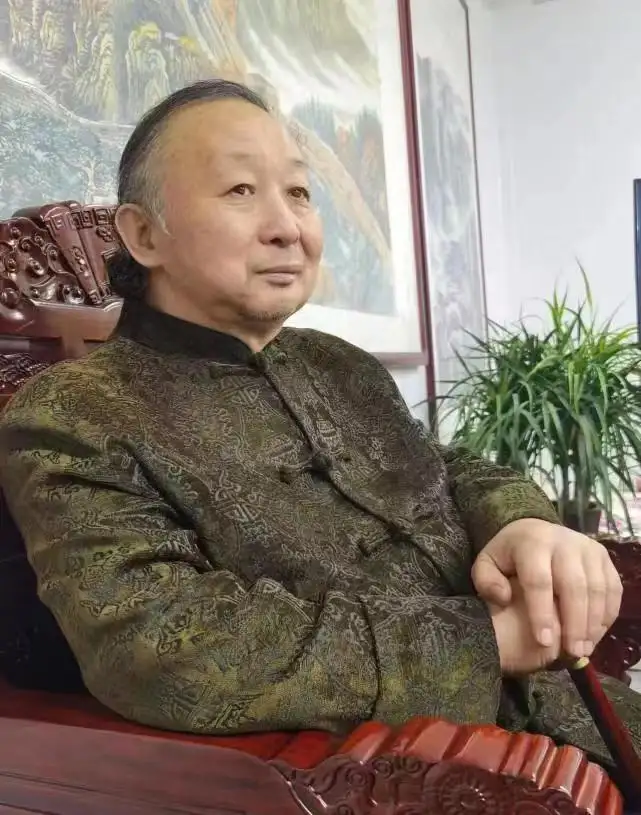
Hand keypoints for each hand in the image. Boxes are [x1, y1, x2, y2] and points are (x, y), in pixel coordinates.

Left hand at [472, 518, 622, 658]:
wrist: (535, 531)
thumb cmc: (509, 555)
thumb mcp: (487, 563)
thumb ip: (486, 581)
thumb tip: (503, 597)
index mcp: (532, 542)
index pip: (539, 580)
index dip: (541, 613)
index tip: (542, 642)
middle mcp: (564, 541)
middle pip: (574, 586)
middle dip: (574, 623)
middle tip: (571, 652)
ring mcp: (588, 548)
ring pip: (598, 588)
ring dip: (593, 623)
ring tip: (583, 649)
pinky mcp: (604, 557)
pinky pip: (613, 588)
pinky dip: (607, 614)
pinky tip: (595, 635)